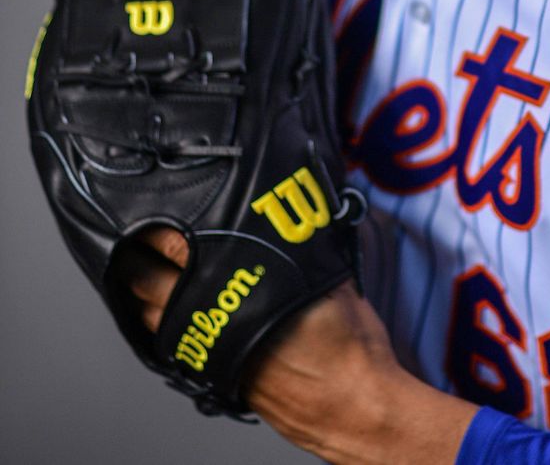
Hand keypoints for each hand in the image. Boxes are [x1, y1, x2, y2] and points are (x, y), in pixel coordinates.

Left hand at [117, 227, 475, 463]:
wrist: (352, 407)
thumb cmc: (348, 346)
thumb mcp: (331, 277)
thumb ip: (305, 244)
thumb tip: (304, 214)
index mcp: (241, 286)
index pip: (178, 247)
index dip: (159, 227)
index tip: (152, 208)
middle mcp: (216, 319)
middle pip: (150, 284)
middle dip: (137, 258)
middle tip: (133, 237)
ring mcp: (211, 350)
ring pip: (154, 317)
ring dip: (144, 292)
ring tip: (141, 268)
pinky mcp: (215, 373)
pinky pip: (173, 343)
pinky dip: (163, 323)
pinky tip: (167, 311)